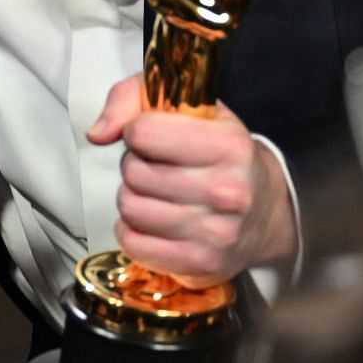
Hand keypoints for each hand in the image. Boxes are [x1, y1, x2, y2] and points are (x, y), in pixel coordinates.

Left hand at [87, 74, 297, 285]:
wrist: (265, 210)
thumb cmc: (217, 151)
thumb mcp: (187, 106)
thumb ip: (132, 99)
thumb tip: (97, 134)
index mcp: (229, 144)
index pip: (144, 132)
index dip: (137, 131)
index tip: (149, 135)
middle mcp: (228, 190)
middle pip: (134, 172)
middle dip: (135, 165)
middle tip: (156, 167)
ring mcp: (216, 232)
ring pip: (130, 208)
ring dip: (133, 197)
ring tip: (155, 193)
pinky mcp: (201, 263)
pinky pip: (134, 245)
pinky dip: (132, 231)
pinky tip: (151, 221)